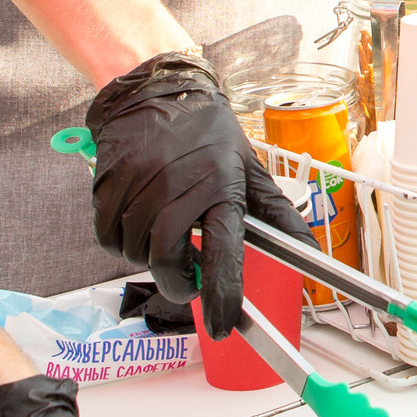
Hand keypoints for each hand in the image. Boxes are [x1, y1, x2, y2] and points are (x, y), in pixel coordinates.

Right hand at [86, 50, 311, 338]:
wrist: (155, 91)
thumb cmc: (206, 133)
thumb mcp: (248, 167)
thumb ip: (275, 213)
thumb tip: (308, 247)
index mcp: (219, 187)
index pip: (223, 252)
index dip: (222, 294)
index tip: (223, 325)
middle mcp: (177, 187)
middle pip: (167, 260)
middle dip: (177, 282)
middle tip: (187, 280)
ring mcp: (138, 186)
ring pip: (135, 253)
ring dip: (148, 258)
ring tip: (164, 233)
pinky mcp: (107, 186)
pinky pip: (108, 238)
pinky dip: (121, 242)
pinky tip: (138, 221)